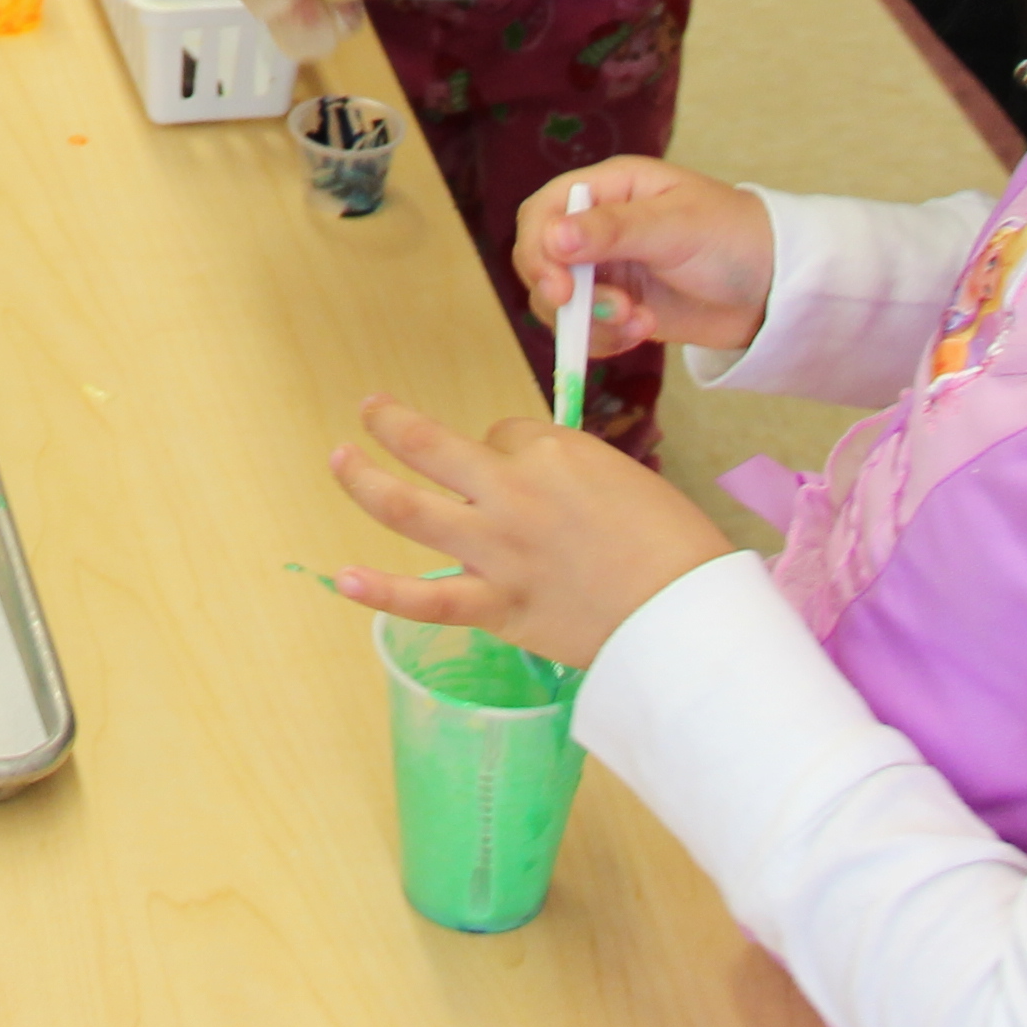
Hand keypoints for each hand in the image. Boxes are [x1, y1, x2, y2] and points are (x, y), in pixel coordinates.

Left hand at [330, 394, 736, 671]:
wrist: (686, 615)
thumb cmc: (672, 545)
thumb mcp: (621, 478)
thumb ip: (562, 473)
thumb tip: (528, 483)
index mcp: (550, 452)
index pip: (501, 435)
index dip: (505, 449)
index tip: (518, 467)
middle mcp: (510, 492)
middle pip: (429, 445)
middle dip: (392, 423)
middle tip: (370, 412)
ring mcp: (495, 550)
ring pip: (408, 508)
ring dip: (364, 481)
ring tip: (340, 461)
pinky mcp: (496, 606)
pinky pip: (426, 599)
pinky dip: (381, 590)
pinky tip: (344, 577)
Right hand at [513, 157, 773, 362]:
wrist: (777, 290)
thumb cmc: (733, 237)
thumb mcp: (675, 226)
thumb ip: (613, 230)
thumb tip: (551, 237)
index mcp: (608, 189)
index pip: (544, 212)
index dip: (539, 248)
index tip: (558, 286)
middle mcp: (598, 228)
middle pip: (542, 259)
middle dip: (563, 292)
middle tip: (605, 311)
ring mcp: (607, 271)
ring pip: (559, 302)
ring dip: (590, 320)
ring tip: (639, 323)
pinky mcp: (619, 309)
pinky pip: (586, 330)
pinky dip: (605, 339)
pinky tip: (644, 333)